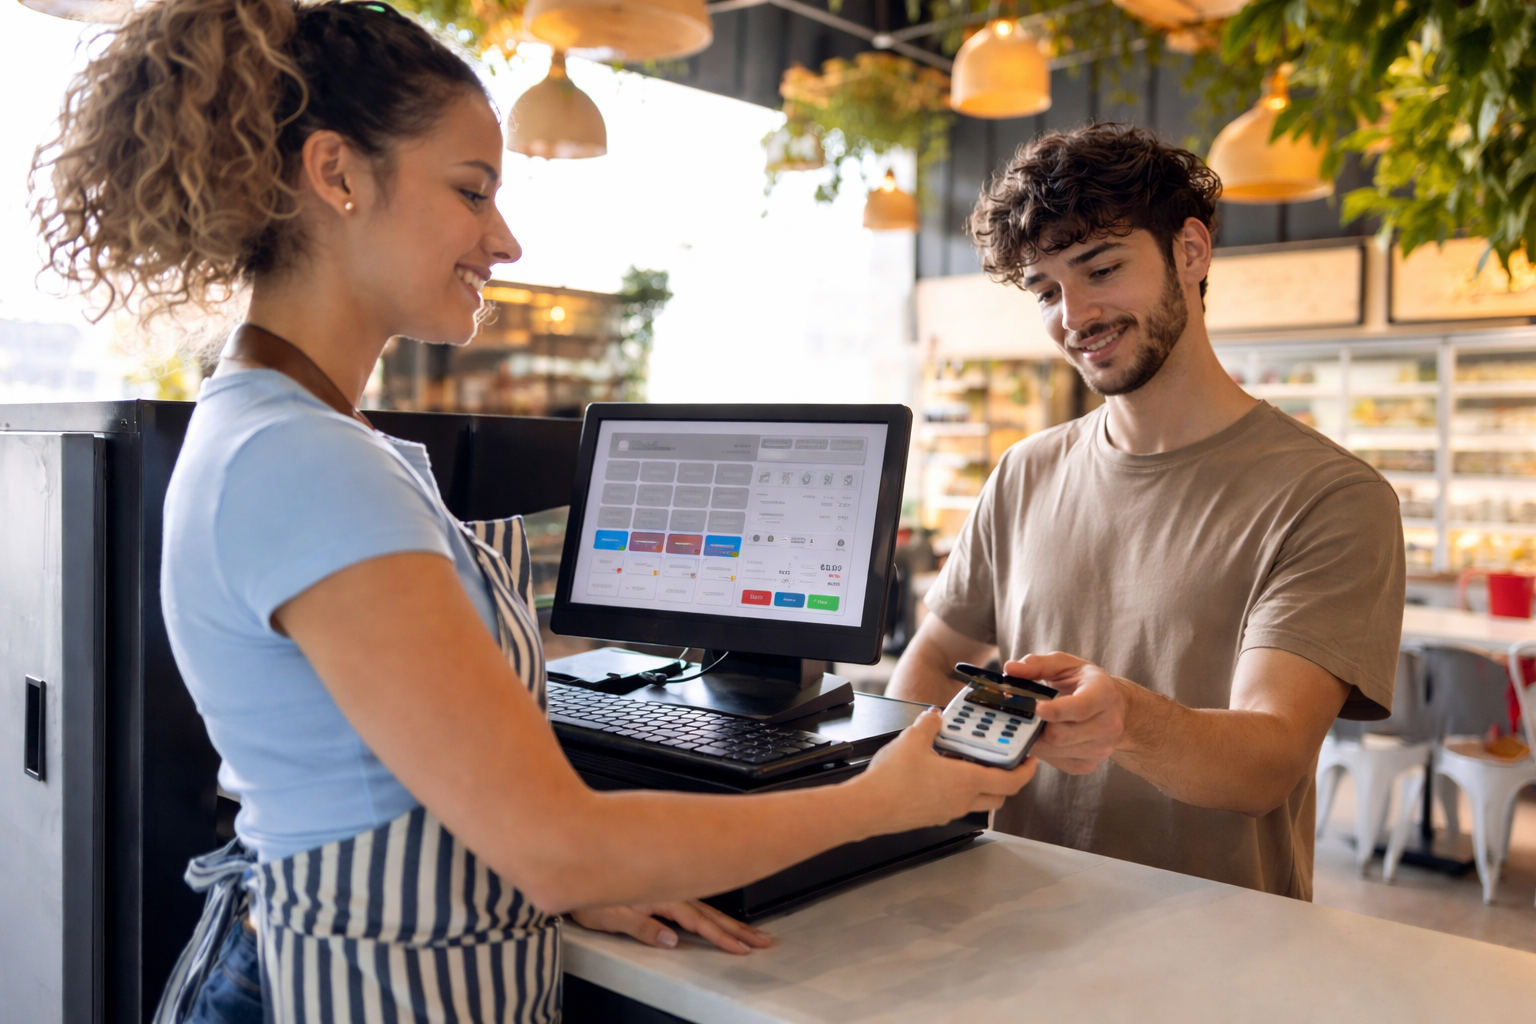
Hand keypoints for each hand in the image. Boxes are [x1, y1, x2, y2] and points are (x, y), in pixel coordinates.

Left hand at [568, 900, 770, 954]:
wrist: (573, 862)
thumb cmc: (586, 893)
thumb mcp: (608, 914)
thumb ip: (642, 926)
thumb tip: (671, 940)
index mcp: (661, 897)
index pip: (698, 923)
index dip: (721, 938)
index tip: (741, 949)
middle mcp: (669, 890)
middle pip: (711, 914)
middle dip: (738, 929)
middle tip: (763, 941)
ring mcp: (670, 887)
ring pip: (708, 907)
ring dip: (731, 921)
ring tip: (752, 932)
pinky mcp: (665, 888)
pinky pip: (698, 901)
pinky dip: (714, 912)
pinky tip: (722, 919)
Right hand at [857, 708, 1036, 831]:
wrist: (869, 807)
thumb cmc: (891, 781)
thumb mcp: (912, 739)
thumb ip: (929, 725)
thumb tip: (935, 717)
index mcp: (966, 781)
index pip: (1011, 781)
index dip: (1026, 771)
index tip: (1031, 761)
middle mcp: (962, 800)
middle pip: (1000, 795)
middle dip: (1008, 780)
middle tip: (1005, 763)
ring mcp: (948, 812)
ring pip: (979, 802)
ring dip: (982, 786)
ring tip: (968, 764)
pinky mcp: (933, 817)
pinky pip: (957, 805)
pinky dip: (960, 792)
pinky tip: (942, 776)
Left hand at [1008, 652, 1127, 773]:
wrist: (1114, 708)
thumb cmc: (1085, 683)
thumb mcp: (1066, 665)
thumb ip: (1038, 665)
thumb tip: (1010, 668)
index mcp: (1103, 694)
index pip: (1080, 708)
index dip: (1055, 711)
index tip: (1035, 707)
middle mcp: (1108, 725)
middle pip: (1061, 735)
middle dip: (1035, 726)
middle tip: (1021, 715)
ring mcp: (1100, 748)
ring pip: (1055, 751)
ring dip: (1036, 739)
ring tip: (1033, 723)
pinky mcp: (1089, 765)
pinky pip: (1056, 762)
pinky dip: (1044, 750)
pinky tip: (1045, 735)